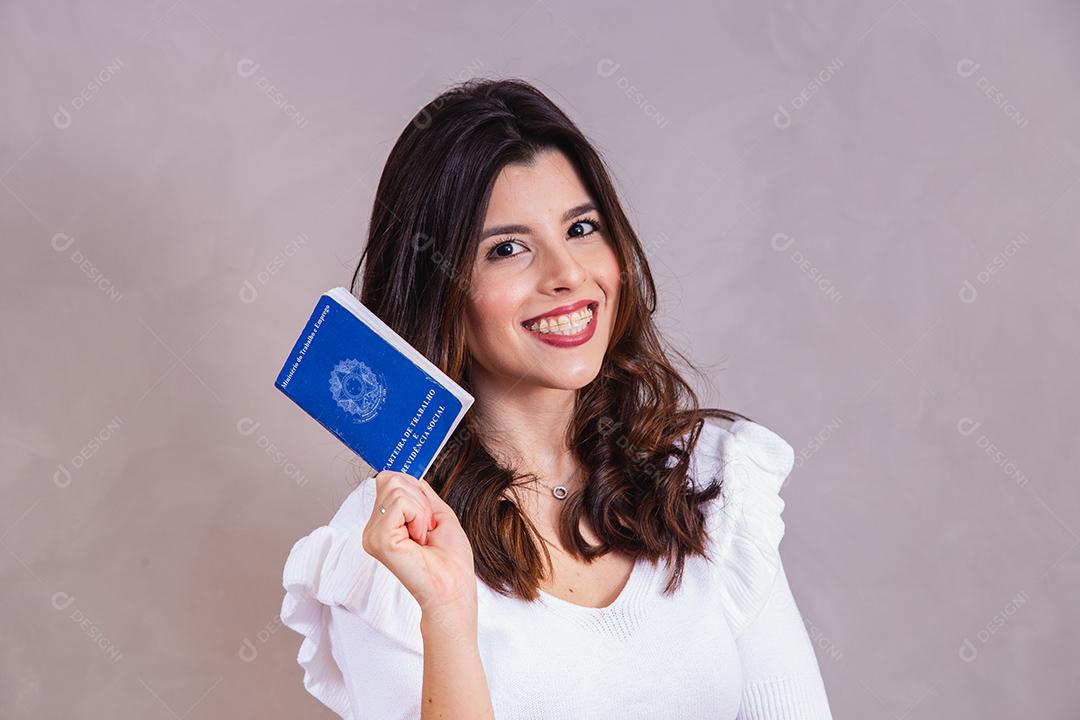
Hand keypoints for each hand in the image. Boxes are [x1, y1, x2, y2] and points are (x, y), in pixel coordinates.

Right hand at [361, 470, 477, 614]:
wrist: (454, 588)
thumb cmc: (451, 560)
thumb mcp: (438, 514)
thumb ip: (420, 493)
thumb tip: (406, 475)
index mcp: (384, 524)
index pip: (389, 481)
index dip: (416, 492)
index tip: (428, 521)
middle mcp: (373, 529)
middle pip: (390, 479)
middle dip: (419, 499)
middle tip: (427, 529)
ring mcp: (372, 535)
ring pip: (395, 488)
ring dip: (421, 509)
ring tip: (423, 536)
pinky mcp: (378, 539)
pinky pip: (399, 503)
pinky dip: (419, 516)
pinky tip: (419, 539)